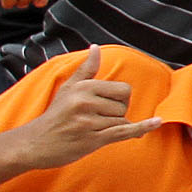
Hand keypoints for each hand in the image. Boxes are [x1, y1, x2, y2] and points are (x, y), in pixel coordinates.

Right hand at [19, 66, 153, 168]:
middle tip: (95, 119)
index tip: (105, 106)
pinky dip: (142, 128)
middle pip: (124, 106)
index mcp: (83, 87)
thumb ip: (86, 69)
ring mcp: (89, 122)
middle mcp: (86, 102)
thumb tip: (96, 48)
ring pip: (122, 121)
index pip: (123, 90)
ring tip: (91, 130)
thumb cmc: (54, 115)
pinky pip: (124, 132)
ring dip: (112, 128)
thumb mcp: (68, 88)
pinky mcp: (92, 140)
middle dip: (117, 113)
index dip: (119, 99)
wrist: (34, 144)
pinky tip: (157, 123)